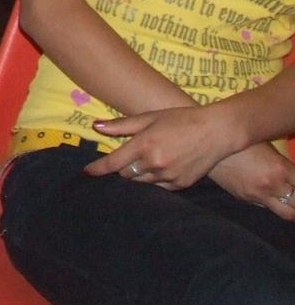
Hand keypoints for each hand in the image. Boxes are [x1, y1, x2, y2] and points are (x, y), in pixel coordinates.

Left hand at [85, 103, 242, 189]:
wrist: (217, 131)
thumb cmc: (181, 119)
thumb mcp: (149, 117)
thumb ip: (121, 125)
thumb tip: (96, 127)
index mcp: (144, 145)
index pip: (113, 163)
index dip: (98, 169)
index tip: (87, 172)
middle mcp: (154, 163)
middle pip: (126, 174)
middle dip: (122, 167)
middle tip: (128, 156)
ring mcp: (168, 176)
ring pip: (141, 182)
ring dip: (137, 174)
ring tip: (146, 160)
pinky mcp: (181, 184)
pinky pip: (159, 187)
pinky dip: (154, 179)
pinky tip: (161, 167)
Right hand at [208, 144, 294, 219]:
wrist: (207, 144)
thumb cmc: (239, 140)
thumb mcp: (266, 146)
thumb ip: (283, 164)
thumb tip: (292, 174)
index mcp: (280, 169)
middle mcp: (271, 185)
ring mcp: (257, 194)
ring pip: (286, 213)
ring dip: (290, 207)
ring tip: (289, 200)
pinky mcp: (244, 198)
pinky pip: (265, 206)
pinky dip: (270, 201)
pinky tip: (265, 190)